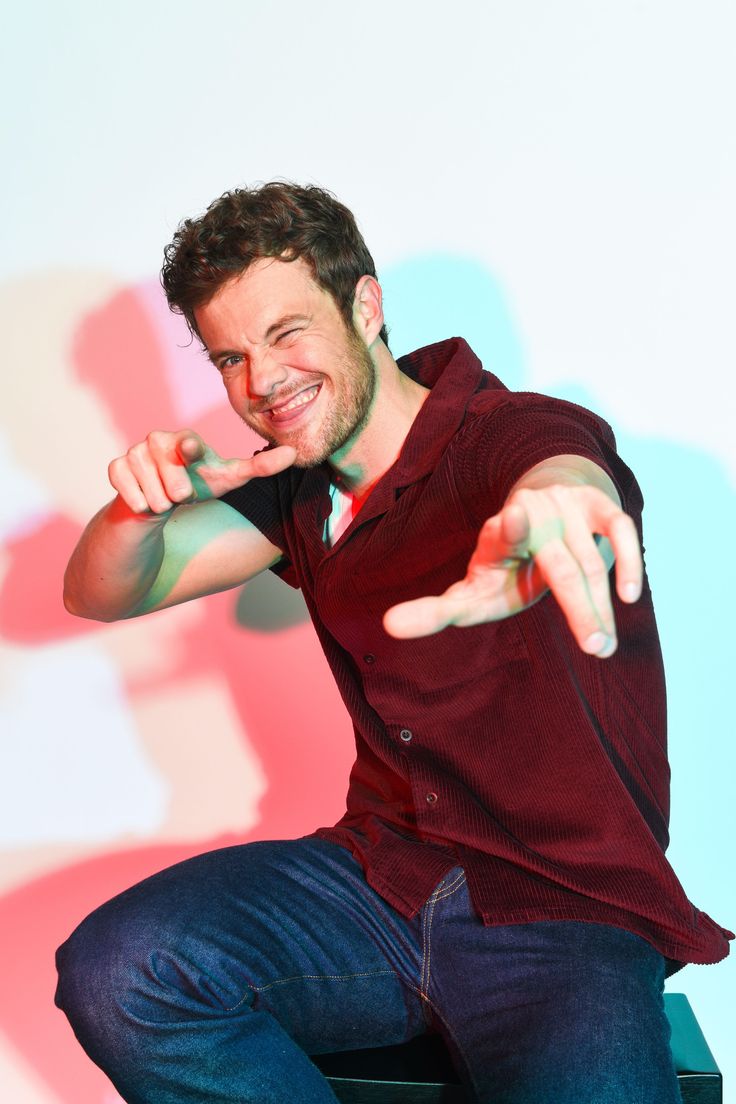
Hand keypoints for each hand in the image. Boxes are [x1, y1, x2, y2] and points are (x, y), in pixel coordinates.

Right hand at [108, 430, 295, 514]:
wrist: (158, 505)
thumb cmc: (196, 487)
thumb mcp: (228, 480)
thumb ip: (260, 467)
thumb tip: (295, 454)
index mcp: (185, 440)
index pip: (188, 443)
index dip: (189, 448)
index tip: (190, 449)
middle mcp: (158, 440)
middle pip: (173, 478)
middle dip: (177, 492)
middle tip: (179, 494)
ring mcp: (134, 452)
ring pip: (151, 488)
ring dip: (159, 501)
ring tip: (162, 498)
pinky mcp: (116, 468)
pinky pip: (127, 491)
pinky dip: (138, 502)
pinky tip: (143, 502)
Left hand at [383, 484, 642, 657]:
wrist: (546, 503)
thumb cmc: (506, 567)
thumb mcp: (474, 589)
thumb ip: (436, 610)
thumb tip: (388, 627)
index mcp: (498, 539)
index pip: (502, 538)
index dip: (510, 530)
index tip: (512, 520)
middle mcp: (535, 518)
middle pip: (560, 569)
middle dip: (578, 609)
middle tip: (594, 647)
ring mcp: (568, 510)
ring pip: (590, 562)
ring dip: (599, 607)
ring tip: (601, 647)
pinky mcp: (598, 506)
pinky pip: (619, 529)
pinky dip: (626, 560)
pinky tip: (628, 595)